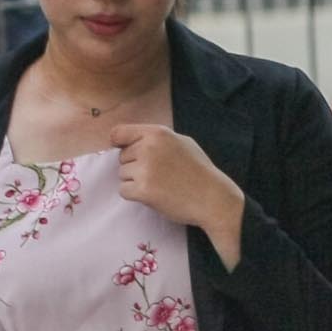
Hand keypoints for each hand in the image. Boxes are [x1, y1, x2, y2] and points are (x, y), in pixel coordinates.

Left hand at [109, 123, 244, 245]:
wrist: (212, 198)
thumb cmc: (199, 171)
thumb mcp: (181, 142)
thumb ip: (156, 139)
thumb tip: (130, 140)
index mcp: (158, 133)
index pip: (119, 133)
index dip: (119, 143)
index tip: (126, 152)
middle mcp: (148, 148)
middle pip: (122, 156)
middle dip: (134, 165)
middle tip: (157, 174)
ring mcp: (145, 170)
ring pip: (122, 174)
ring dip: (135, 181)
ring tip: (158, 185)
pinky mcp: (143, 190)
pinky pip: (124, 190)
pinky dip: (135, 195)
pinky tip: (153, 195)